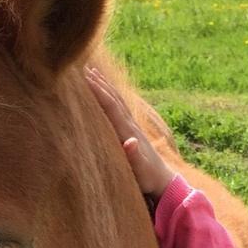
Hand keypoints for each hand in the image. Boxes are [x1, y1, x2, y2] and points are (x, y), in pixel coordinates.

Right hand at [85, 65, 175, 199]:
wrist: (163, 180)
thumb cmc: (148, 178)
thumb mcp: (140, 170)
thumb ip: (135, 156)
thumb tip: (130, 142)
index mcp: (129, 132)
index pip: (112, 107)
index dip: (99, 92)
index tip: (85, 78)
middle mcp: (131, 125)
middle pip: (113, 98)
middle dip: (99, 83)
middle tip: (84, 67)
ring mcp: (132, 126)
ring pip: (117, 100)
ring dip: (105, 85)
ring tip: (93, 71)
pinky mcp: (132, 130)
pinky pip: (119, 107)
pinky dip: (111, 95)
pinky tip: (106, 91)